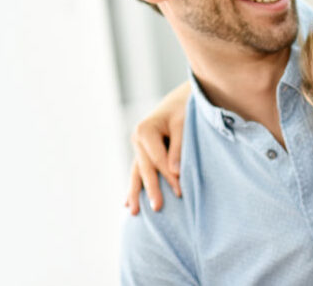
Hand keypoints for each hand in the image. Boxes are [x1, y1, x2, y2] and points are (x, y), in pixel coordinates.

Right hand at [125, 83, 189, 214]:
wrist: (179, 100)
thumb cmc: (183, 110)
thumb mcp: (183, 124)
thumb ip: (179, 147)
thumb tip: (175, 172)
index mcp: (145, 130)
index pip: (159, 160)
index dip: (169, 177)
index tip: (180, 193)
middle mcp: (137, 139)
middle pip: (145, 169)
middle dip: (151, 189)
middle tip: (157, 209)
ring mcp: (137, 147)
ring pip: (137, 173)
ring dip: (135, 193)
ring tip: (133, 212)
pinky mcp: (141, 152)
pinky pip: (138, 172)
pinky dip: (134, 186)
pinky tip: (128, 203)